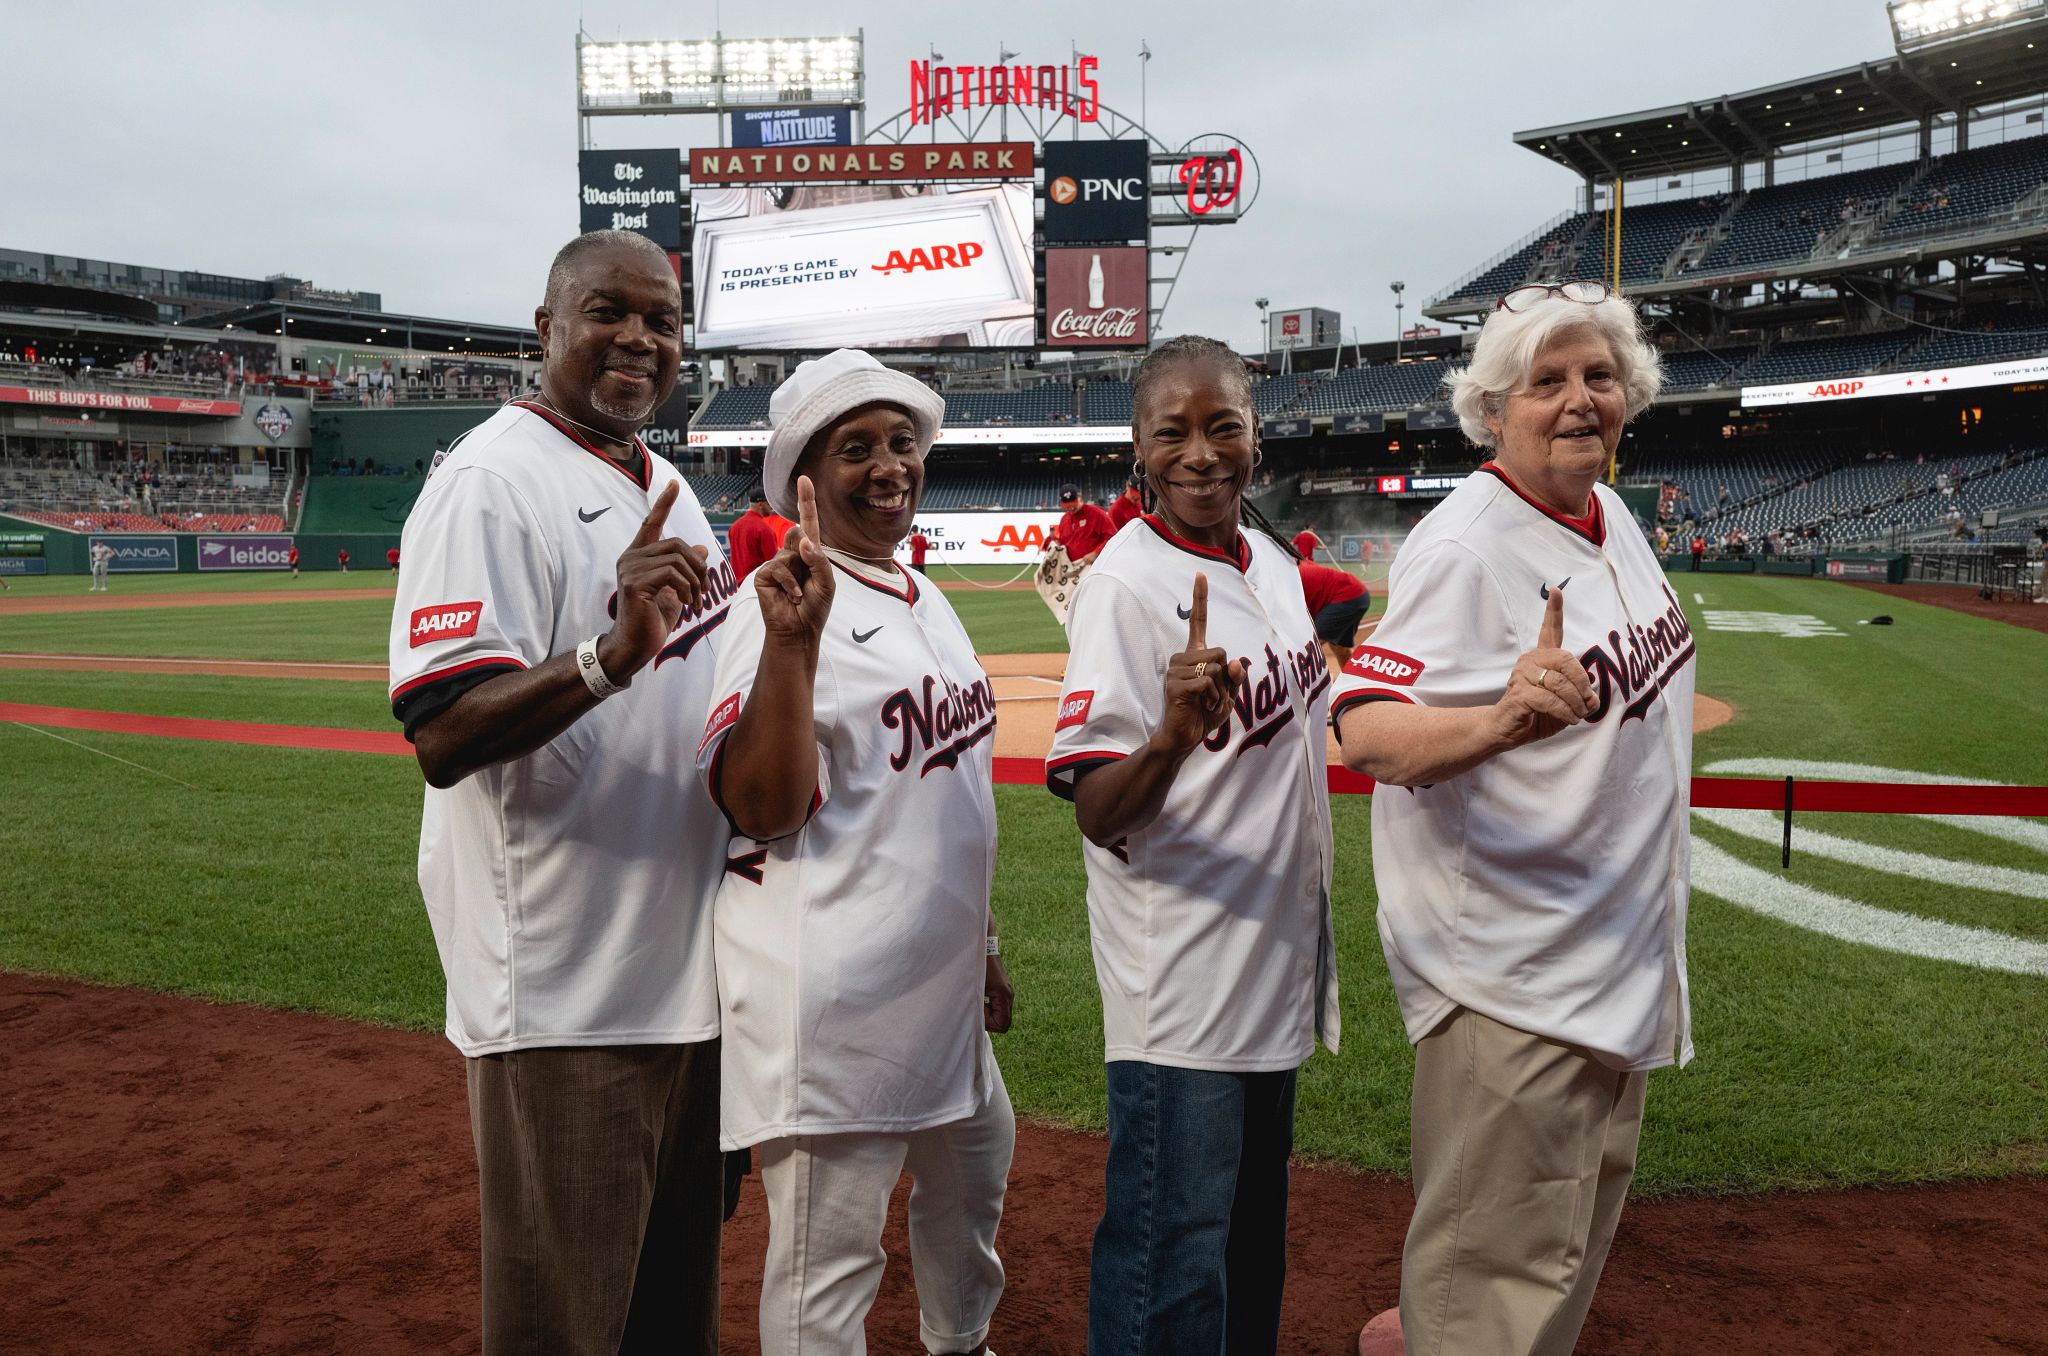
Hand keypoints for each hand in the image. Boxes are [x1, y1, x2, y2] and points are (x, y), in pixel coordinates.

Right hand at [598, 481, 711, 678]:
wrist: (635, 645)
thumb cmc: (653, 620)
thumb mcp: (677, 590)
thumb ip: (685, 569)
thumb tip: (701, 548)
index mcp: (639, 557)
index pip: (651, 523)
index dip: (663, 503)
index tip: (673, 484)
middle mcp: (630, 558)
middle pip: (676, 543)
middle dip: (697, 566)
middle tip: (704, 590)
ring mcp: (630, 569)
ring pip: (677, 558)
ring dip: (695, 581)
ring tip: (696, 601)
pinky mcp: (634, 583)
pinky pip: (672, 574)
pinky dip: (687, 588)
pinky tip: (687, 603)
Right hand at [754, 476, 834, 645]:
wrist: (799, 631)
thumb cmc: (815, 608)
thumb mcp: (826, 582)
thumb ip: (818, 559)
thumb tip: (801, 538)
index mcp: (809, 553)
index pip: (808, 522)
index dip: (806, 500)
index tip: (804, 479)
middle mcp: (791, 554)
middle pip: (798, 535)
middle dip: (807, 556)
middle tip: (808, 583)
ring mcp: (776, 563)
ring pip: (789, 554)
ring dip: (800, 577)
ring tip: (800, 594)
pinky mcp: (764, 574)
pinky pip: (778, 568)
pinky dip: (790, 584)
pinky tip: (792, 597)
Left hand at [983, 954, 1012, 1032]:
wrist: (984, 948)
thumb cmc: (978, 966)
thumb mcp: (976, 987)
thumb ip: (978, 1005)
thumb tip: (976, 1020)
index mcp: (1004, 996)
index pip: (1003, 1024)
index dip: (989, 1023)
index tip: (979, 1012)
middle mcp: (1009, 996)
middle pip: (1004, 1022)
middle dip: (990, 1021)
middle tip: (978, 1008)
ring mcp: (1008, 993)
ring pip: (1002, 1015)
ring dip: (990, 1014)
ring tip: (979, 1003)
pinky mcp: (1003, 990)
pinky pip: (1000, 1007)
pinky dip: (990, 1008)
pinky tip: (982, 999)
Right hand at [1154, 572, 1243, 754]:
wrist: (1184, 737)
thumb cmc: (1204, 713)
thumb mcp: (1228, 695)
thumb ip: (1235, 678)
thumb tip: (1235, 662)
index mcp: (1195, 655)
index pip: (1198, 622)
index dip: (1200, 598)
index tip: (1201, 574)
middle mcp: (1182, 657)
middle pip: (1222, 653)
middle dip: (1226, 678)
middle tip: (1212, 696)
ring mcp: (1176, 670)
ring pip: (1217, 668)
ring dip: (1220, 692)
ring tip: (1205, 703)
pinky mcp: (1176, 684)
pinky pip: (1210, 684)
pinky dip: (1214, 699)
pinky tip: (1201, 706)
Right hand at [1490, 584, 1596, 749]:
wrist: (1506, 730)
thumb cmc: (1536, 714)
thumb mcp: (1566, 704)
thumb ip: (1580, 697)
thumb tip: (1592, 698)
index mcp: (1541, 658)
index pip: (1549, 630)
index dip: (1554, 610)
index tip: (1556, 590)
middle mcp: (1530, 660)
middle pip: (1566, 660)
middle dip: (1582, 683)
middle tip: (1587, 703)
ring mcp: (1522, 675)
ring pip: (1559, 682)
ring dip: (1576, 703)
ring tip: (1579, 715)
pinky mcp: (1518, 693)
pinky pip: (1549, 699)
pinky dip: (1565, 711)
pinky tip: (1569, 718)